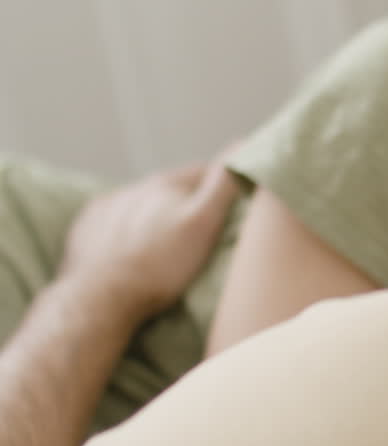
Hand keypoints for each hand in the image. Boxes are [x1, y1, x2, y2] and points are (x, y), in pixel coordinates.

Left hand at [59, 156, 239, 320]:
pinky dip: (128, 229)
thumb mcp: (203, 223)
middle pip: (173, 189)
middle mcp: (133, 188)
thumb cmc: (159, 265)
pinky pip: (115, 221)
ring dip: (158, 215)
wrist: (101, 299)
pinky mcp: (87, 229)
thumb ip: (222, 184)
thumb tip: (241, 146)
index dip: (226, 184)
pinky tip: (135, 248)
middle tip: (206, 227)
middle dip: (189, 201)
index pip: (205, 172)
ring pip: (143, 205)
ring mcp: (107, 208)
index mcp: (164, 184)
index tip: (238, 202)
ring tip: (169, 242)